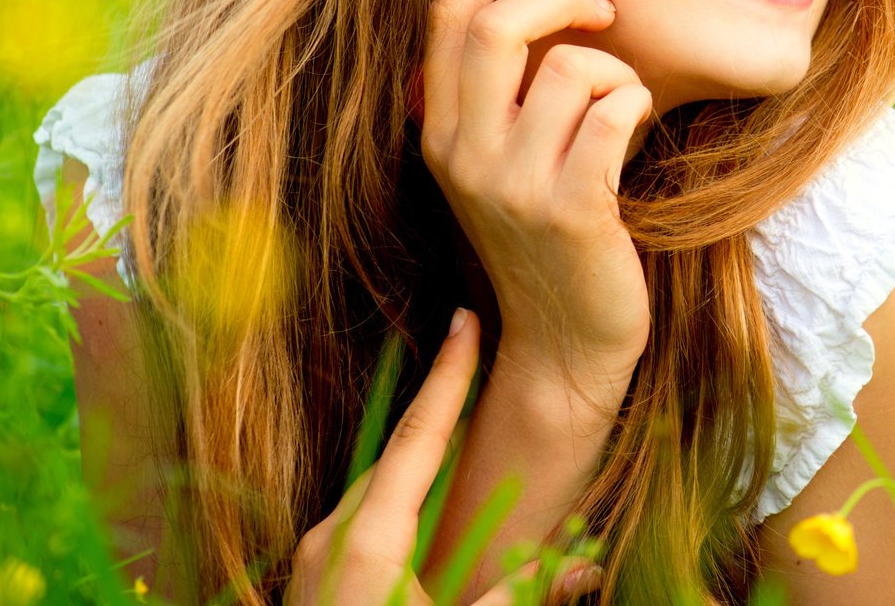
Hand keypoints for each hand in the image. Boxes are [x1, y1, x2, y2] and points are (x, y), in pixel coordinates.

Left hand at [284, 308, 602, 605]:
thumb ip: (522, 596)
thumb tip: (591, 564)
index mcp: (366, 543)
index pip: (421, 437)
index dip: (449, 374)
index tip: (466, 318)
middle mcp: (328, 538)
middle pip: (399, 459)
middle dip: (444, 420)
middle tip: (485, 372)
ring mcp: (308, 559)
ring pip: (377, 489)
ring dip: (423, 470)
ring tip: (467, 447)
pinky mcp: (303, 581)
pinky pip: (359, 520)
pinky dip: (398, 504)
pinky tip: (428, 516)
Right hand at [416, 0, 653, 391]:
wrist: (566, 344)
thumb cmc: (554, 238)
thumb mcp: (506, 165)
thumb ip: (505, 95)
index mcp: (440, 136)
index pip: (446, 21)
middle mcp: (463, 156)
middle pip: (495, 26)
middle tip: (605, 9)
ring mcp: (512, 185)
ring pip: (571, 66)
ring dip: (616, 71)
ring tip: (622, 109)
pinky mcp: (569, 208)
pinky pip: (614, 108)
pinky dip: (637, 105)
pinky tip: (635, 137)